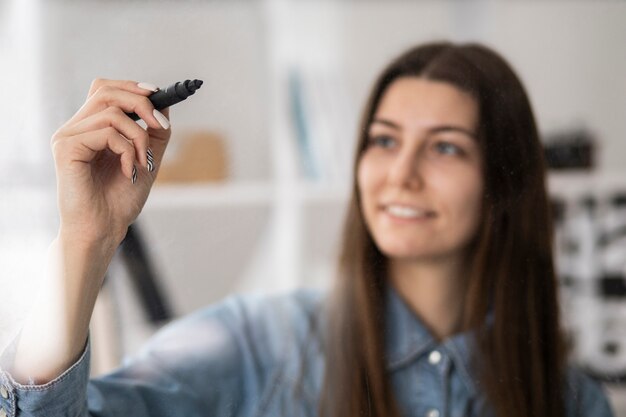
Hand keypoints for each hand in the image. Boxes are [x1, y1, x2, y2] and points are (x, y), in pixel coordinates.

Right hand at [51, 79, 171, 247]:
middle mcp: (76, 128)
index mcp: (91, 128)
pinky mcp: (66, 148)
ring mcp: (68, 136)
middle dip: (141, 103)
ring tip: (143, 162)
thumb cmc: (120, 200)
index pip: (106, 89)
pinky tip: (128, 171)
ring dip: (139, 136)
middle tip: (161, 125)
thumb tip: (163, 105)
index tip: (159, 95)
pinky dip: (127, 150)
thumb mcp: (146, 159)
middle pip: (106, 90)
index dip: (132, 87)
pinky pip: (107, 133)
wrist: (104, 229)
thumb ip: (153, 133)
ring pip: (112, 112)